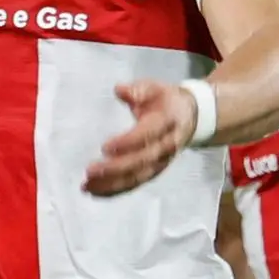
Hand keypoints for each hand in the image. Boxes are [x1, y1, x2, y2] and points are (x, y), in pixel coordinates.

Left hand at [84, 81, 197, 196]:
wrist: (190, 116)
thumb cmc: (166, 101)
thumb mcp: (155, 88)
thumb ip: (138, 90)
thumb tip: (120, 90)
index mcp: (167, 122)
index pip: (147, 135)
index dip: (127, 143)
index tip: (105, 147)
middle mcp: (166, 146)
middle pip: (141, 162)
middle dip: (115, 169)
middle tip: (90, 170)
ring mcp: (161, 162)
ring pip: (137, 177)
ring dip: (112, 184)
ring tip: (87, 186)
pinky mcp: (153, 171)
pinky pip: (134, 183)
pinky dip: (115, 190)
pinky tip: (95, 191)